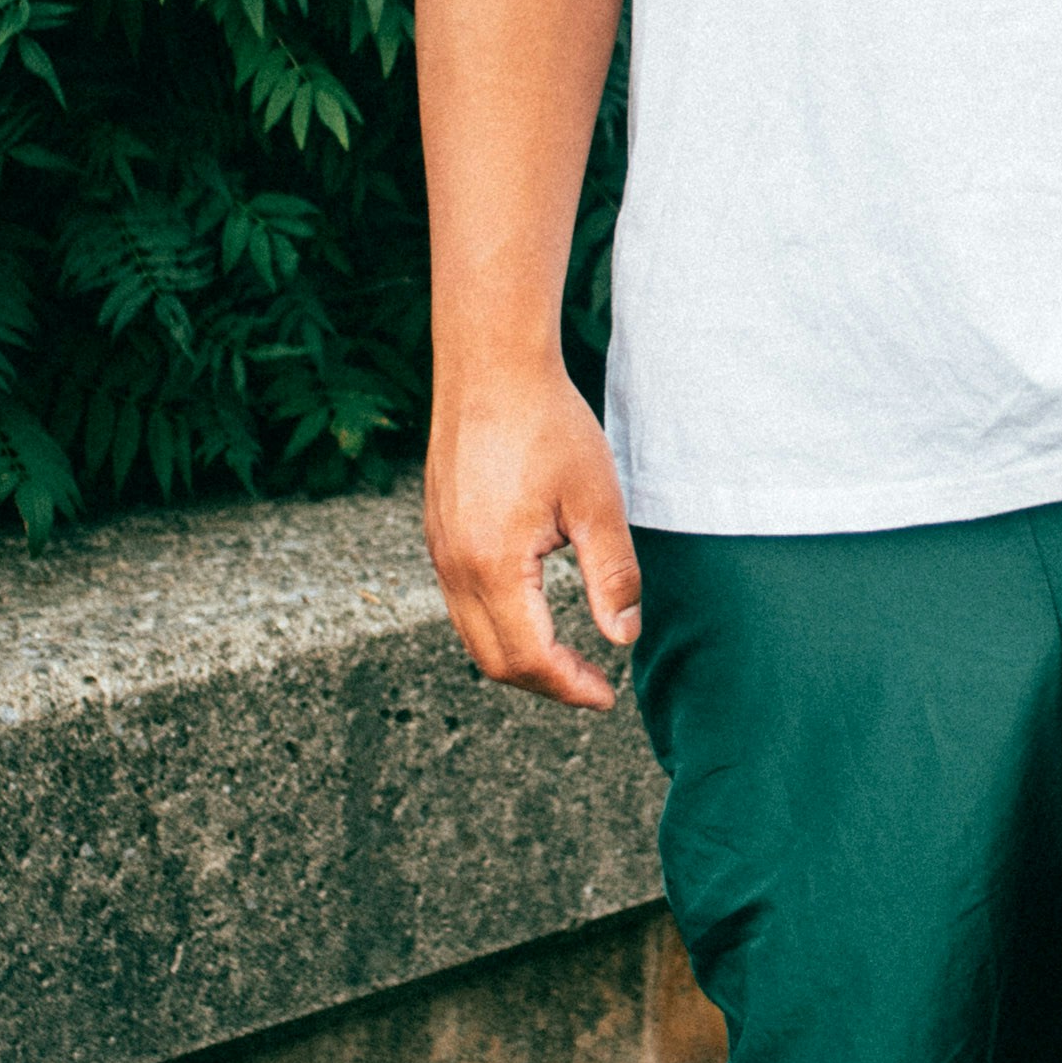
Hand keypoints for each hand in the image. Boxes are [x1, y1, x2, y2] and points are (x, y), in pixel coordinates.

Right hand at [423, 364, 643, 708]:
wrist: (489, 366)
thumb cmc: (548, 424)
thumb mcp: (597, 502)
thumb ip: (612, 575)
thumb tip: (624, 637)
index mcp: (492, 565)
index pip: (529, 658)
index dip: (570, 686)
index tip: (606, 696)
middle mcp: (454, 566)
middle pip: (494, 659)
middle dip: (545, 683)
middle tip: (592, 686)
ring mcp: (438, 549)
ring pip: (473, 634)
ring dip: (520, 657)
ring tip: (567, 658)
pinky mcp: (437, 532)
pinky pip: (462, 602)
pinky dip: (498, 625)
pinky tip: (533, 612)